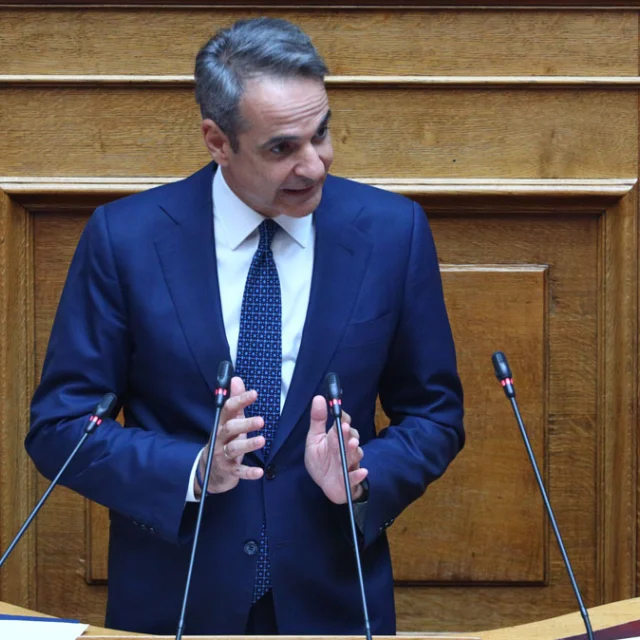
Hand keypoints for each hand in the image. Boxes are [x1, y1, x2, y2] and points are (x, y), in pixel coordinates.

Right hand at [194, 376, 264, 497]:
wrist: (209, 472)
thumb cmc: (224, 441)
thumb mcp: (229, 421)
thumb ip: (235, 402)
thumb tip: (236, 379)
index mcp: (222, 424)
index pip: (229, 410)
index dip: (241, 401)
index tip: (254, 394)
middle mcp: (220, 438)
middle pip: (230, 429)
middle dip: (245, 424)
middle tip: (261, 420)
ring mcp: (223, 455)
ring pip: (234, 449)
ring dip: (248, 444)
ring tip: (262, 440)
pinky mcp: (228, 471)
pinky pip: (238, 471)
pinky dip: (248, 472)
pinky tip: (259, 472)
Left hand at [304, 395, 367, 503]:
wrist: (326, 485)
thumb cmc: (321, 461)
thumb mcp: (314, 440)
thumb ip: (317, 420)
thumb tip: (319, 398)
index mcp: (337, 437)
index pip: (343, 424)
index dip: (342, 418)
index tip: (339, 413)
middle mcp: (346, 448)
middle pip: (350, 438)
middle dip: (348, 433)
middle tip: (345, 427)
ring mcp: (349, 464)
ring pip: (355, 455)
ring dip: (354, 450)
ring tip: (353, 445)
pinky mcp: (350, 480)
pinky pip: (356, 477)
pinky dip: (358, 475)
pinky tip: (362, 471)